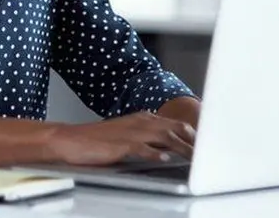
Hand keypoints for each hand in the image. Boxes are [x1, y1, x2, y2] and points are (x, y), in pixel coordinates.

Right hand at [44, 111, 195, 166]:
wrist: (70, 139)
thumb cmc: (97, 139)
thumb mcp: (126, 134)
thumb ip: (148, 137)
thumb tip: (168, 147)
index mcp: (142, 118)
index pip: (175, 123)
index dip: (192, 134)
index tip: (206, 143)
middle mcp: (139, 122)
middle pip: (174, 128)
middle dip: (193, 140)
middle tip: (208, 152)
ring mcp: (130, 132)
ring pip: (163, 137)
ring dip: (181, 147)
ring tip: (194, 157)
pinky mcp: (120, 145)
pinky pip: (142, 148)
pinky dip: (155, 154)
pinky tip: (164, 159)